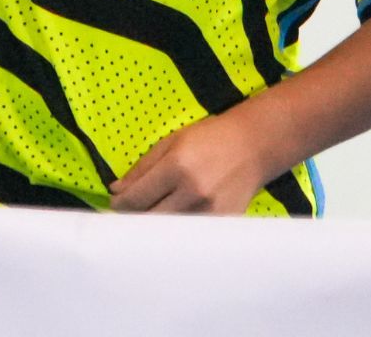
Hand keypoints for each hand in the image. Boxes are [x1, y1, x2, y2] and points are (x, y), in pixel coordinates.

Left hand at [109, 108, 282, 214]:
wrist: (253, 146)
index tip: (116, 206)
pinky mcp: (221, 222)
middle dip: (135, 217)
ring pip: (168, 230)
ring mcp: (209, 210)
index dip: (121, 204)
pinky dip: (178, 230)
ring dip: (155, 225)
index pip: (137, 197)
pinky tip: (174, 222)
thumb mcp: (172, 141)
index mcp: (176, 166)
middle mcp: (192, 191)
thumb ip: (142, 167)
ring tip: (150, 217)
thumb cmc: (210, 138)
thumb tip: (116, 190)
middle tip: (129, 214)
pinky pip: (191, 233)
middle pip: (150, 218)